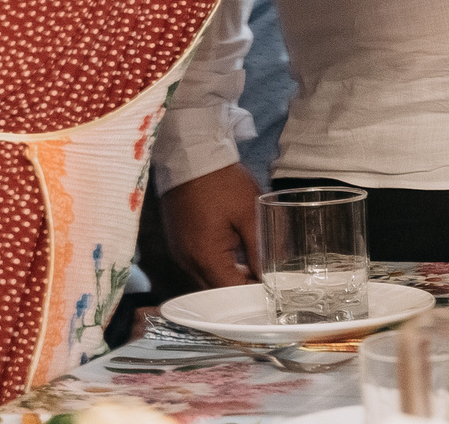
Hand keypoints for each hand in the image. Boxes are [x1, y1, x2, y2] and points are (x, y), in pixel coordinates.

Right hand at [162, 164, 259, 286]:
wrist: (192, 155)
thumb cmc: (222, 181)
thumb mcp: (250, 213)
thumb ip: (260, 249)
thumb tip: (269, 276)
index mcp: (205, 257)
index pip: (231, 293)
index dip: (252, 294)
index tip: (270, 289)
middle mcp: (188, 261)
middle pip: (216, 292)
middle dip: (240, 289)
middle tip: (264, 280)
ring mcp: (180, 253)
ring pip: (206, 280)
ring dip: (227, 279)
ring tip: (252, 269)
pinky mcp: (178, 243)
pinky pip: (198, 266)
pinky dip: (215, 266)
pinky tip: (233, 257)